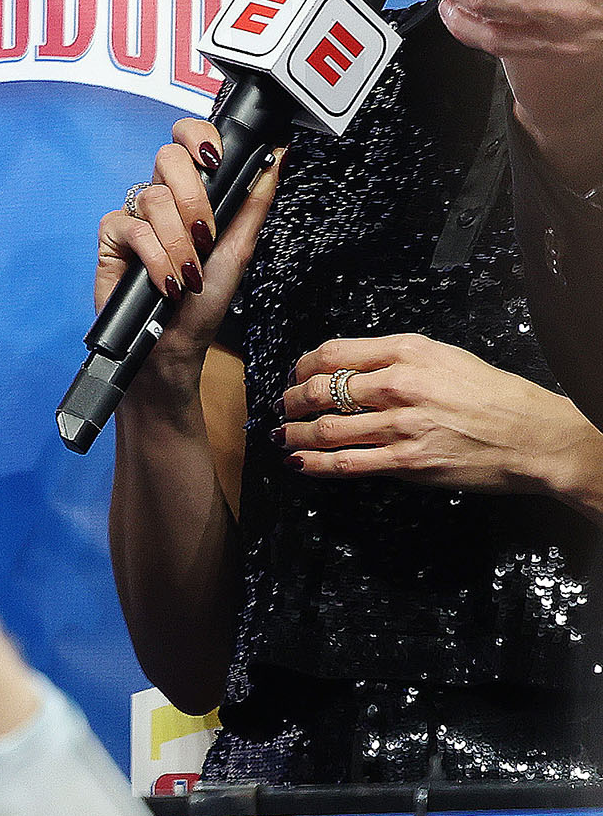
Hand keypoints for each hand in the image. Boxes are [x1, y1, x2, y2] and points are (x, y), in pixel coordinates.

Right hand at [90, 125, 282, 373]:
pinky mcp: (111, 235)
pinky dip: (157, 258)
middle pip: (168, 157)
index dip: (198, 137)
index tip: (215, 159)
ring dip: (179, 243)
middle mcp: (161, 197)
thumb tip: (277, 157)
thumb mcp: (239, 249)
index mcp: (191, 192)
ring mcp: (134, 214)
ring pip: (154, 198)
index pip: (188, 141)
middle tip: (205, 234)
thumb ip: (253, 202)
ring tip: (189, 274)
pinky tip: (166, 281)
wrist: (177, 343)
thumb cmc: (206, 301)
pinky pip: (133, 228)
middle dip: (194, 197)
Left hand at [278, 331, 602, 507]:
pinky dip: (315, 464)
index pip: (332, 352)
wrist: (534, 436)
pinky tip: (298, 463)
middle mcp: (397, 384)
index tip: (295, 374)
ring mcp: (401, 425)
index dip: (303, 365)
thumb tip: (351, 367)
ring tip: (281, 434)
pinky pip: (348, 463)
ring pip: (326, 428)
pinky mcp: (408, 462)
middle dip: (291, 399)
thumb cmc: (493, 394)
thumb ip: (395, 358)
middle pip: (321, 388)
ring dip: (294, 433)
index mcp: (405, 351)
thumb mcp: (442, 356)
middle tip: (283, 406)